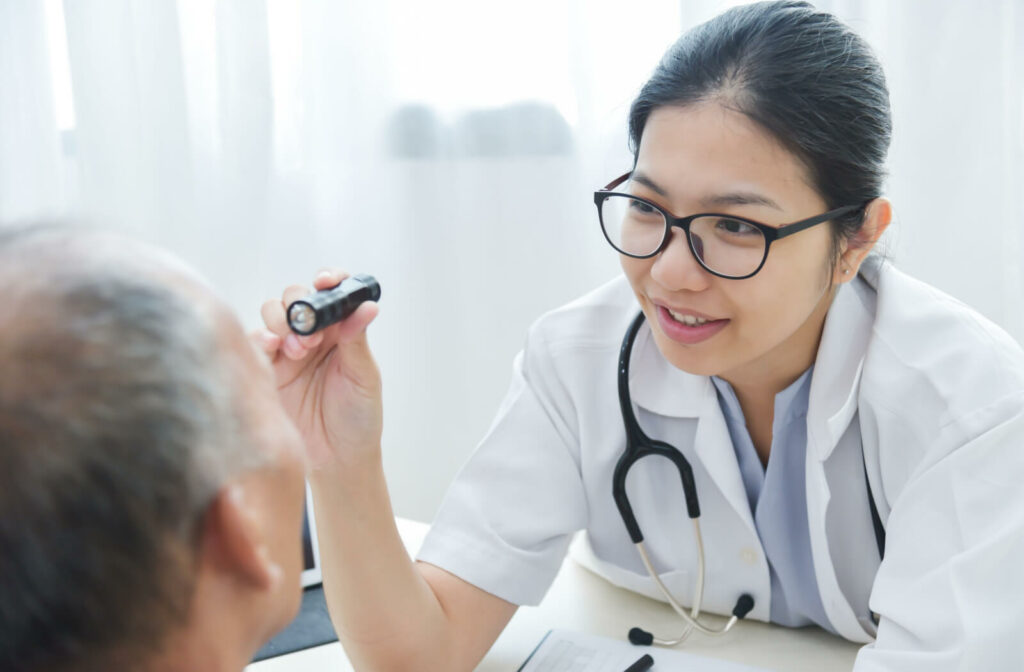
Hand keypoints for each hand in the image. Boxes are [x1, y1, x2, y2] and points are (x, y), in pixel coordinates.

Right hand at [253, 269, 381, 470]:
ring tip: (297, 349)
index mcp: (341, 331)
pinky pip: (254, 342)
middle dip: (300, 307)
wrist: (337, 460)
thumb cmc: (358, 418)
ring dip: (282, 322)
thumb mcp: (363, 377)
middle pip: (296, 298)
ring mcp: (287, 352)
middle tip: (312, 335)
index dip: (328, 280)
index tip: (324, 281)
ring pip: (273, 314)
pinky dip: (260, 338)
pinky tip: (273, 349)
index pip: (331, 293)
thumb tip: (367, 306)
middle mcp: (313, 336)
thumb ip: (357, 340)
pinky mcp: (266, 370)